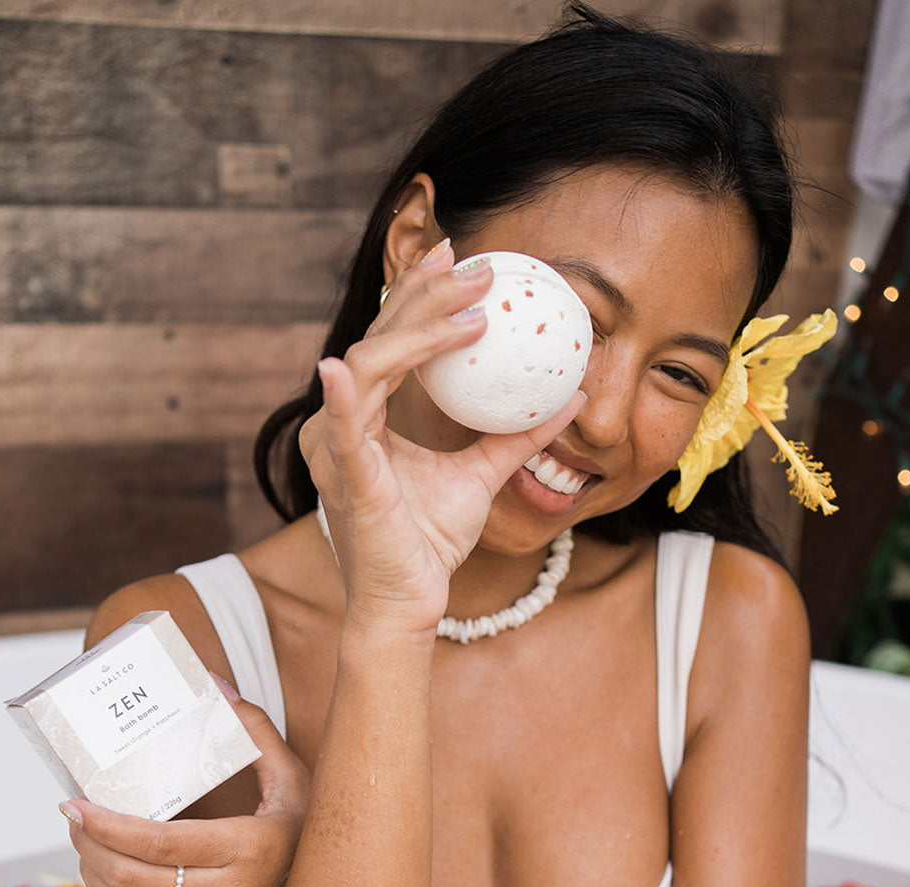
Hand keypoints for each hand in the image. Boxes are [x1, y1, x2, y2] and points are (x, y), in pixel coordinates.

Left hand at [63, 698, 309, 886]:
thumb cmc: (305, 831)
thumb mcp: (292, 779)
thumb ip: (254, 730)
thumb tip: (214, 685)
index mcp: (251, 850)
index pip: (160, 844)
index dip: (108, 827)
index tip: (76, 806)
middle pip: (134, 878)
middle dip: (90, 847)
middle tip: (74, 819)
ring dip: (93, 877)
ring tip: (86, 845)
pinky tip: (110, 877)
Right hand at [300, 241, 585, 635]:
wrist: (409, 603)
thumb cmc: (429, 544)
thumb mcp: (480, 477)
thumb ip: (516, 438)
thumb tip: (569, 400)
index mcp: (372, 417)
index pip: (396, 341)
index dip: (425, 296)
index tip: (467, 260)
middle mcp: (348, 422)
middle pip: (383, 338)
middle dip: (427, 294)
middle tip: (475, 263)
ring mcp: (341, 447)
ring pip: (370, 365)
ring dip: (417, 331)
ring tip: (470, 310)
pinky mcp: (346, 478)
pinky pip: (342, 429)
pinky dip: (340, 397)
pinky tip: (339, 366)